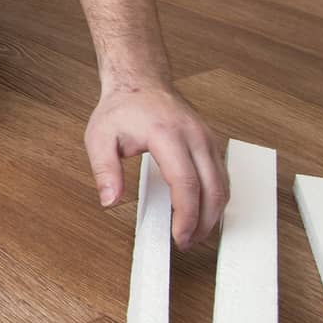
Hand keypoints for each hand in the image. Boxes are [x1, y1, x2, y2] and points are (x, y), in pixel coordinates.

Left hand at [85, 84, 229, 248]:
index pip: (186, 183)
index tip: (178, 236)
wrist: (140, 81)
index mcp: (167, 134)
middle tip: (186, 241)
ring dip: (213, 213)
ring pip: (223, 184)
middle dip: (203, 222)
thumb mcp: (99, 137)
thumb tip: (109, 200)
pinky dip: (216, 198)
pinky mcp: (212, 142)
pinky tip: (201, 211)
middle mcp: (194, 136)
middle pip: (213, 188)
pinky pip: (222, 175)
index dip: (185, 215)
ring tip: (193, 231)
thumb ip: (104, 170)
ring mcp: (207, 138)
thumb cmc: (122, 108)